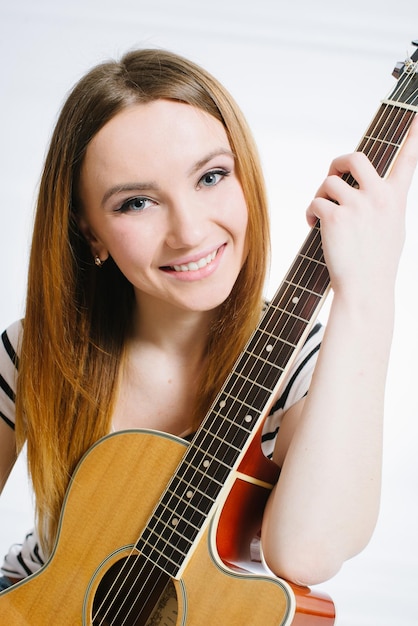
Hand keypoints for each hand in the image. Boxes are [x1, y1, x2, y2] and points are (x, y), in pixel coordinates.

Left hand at [306, 117, 417, 302]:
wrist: (365, 290)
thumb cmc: (376, 264)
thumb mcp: (392, 229)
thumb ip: (384, 205)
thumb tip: (366, 190)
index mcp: (396, 199)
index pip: (408, 160)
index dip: (414, 135)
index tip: (417, 115)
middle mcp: (380, 197)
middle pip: (355, 157)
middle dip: (337, 163)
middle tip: (332, 176)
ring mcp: (358, 205)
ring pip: (329, 181)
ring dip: (320, 195)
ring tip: (320, 215)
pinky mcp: (336, 216)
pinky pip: (316, 201)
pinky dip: (310, 213)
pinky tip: (313, 225)